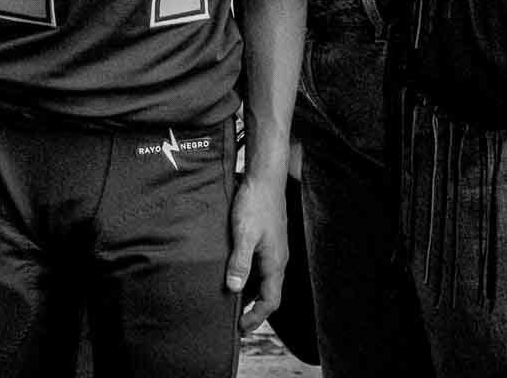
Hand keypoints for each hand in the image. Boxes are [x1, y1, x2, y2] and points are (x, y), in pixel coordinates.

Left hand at [226, 172, 288, 334]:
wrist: (265, 177)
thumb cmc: (255, 204)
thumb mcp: (244, 234)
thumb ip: (240, 262)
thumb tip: (234, 289)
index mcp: (275, 263)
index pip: (270, 301)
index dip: (256, 318)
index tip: (240, 329)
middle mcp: (277, 260)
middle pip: (267, 294)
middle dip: (251, 310)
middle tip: (233, 322)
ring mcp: (273, 250)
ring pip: (262, 280)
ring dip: (248, 293)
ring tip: (229, 302)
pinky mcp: (267, 240)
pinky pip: (259, 267)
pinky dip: (247, 276)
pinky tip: (231, 274)